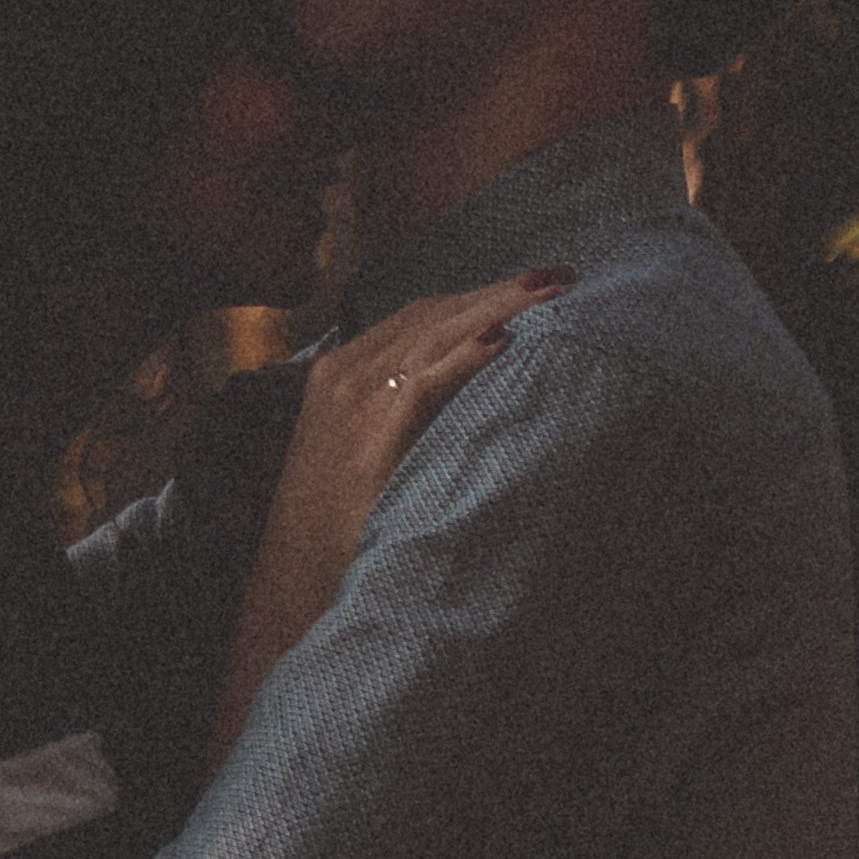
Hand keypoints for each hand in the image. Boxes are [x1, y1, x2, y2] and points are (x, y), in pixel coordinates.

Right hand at [214, 270, 569, 757]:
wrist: (294, 582)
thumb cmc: (338, 525)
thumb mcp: (363, 454)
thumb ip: (404, 417)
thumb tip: (469, 402)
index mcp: (343, 371)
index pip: (423, 314)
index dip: (482, 294)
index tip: (535, 286)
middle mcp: (347, 372)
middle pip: (437, 312)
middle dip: (503, 290)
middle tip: (563, 276)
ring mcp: (355, 397)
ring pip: (439, 332)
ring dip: (500, 305)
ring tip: (553, 290)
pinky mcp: (371, 432)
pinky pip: (427, 379)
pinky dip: (466, 354)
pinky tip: (506, 338)